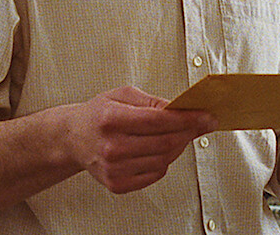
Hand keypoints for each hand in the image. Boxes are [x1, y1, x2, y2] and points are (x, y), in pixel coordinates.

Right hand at [64, 86, 216, 193]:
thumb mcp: (122, 95)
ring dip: (178, 146)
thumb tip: (181, 110)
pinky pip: (155, 174)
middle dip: (189, 132)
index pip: (159, 121)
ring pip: (164, 160)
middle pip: (165, 142)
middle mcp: (111, 147)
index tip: (206, 116)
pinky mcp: (117, 184)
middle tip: (201, 124)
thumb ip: (152, 102)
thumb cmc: (98, 114)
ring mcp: (114, 169)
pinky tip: (160, 149)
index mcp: (111, 119)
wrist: (73, 138)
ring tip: (179, 134)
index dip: (187, 119)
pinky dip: (164, 161)